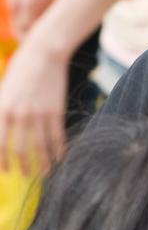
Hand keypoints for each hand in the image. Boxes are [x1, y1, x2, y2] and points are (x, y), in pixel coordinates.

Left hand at [0, 36, 68, 173]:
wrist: (43, 54)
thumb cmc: (20, 71)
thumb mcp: (3, 91)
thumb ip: (1, 110)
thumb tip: (2, 130)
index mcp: (2, 110)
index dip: (1, 160)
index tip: (4, 171)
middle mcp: (19, 115)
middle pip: (20, 149)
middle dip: (21, 165)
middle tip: (23, 175)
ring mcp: (39, 114)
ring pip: (40, 147)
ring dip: (43, 162)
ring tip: (45, 172)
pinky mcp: (55, 112)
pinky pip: (57, 137)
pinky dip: (59, 150)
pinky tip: (60, 157)